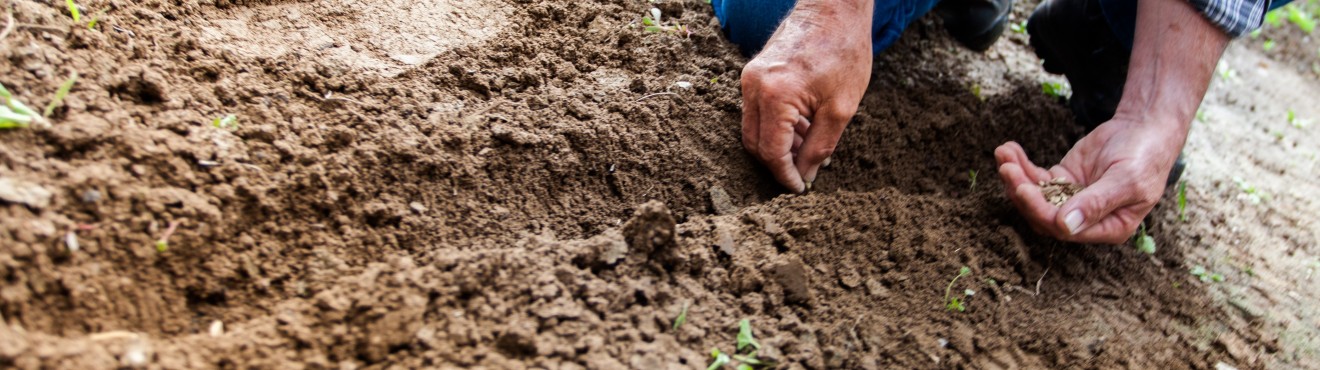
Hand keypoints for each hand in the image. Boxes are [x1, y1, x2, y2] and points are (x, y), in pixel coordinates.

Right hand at [739, 0, 873, 192]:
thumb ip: (820, 147)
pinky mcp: (754, 72)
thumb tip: (806, 175)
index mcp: (775, 96)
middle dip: (777, 164)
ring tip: (809, 147)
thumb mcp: (841, 108)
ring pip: (753, 128)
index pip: (771, 152)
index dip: (785, 176)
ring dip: (778, 145)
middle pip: (754, 143)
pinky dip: (776, 126)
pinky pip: (757, 110)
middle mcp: (754, 87)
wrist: (834, 8)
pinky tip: (802, 127)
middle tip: (803, 174)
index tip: (800, 189)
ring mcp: (750, 78)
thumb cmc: (844, 52)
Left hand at [995, 117, 1183, 243]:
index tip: (1023, 189)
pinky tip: (1008, 149)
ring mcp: (1071, 199)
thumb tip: (1066, 226)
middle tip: (1007, 168)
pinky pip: (1036, 177)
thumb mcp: (1126, 180)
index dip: (1040, 211)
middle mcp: (1086, 219)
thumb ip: (1097, 203)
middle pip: (1043, 214)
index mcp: (1108, 228)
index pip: (1065, 229)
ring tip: (1003, 154)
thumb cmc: (1145, 157)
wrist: (1145, 128)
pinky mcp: (1062, 179)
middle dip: (1022, 192)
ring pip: (1035, 196)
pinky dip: (1020, 165)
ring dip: (1016, 177)